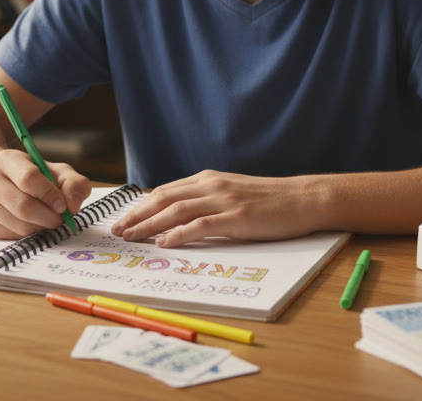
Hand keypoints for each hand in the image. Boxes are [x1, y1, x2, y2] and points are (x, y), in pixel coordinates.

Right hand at [0, 149, 91, 238]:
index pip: (28, 178)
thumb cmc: (35, 177)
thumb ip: (73, 183)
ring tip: (48, 219)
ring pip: (20, 225)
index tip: (63, 205)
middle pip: (24, 206)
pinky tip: (33, 224)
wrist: (1, 182)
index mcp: (6, 160)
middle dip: (49, 217)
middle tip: (61, 218)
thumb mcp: (56, 171)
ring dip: (42, 227)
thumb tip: (72, 206)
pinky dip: (30, 234)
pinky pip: (13, 236)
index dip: (49, 194)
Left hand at [109, 170, 318, 247]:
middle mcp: (211, 185)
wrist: (303, 198)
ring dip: (150, 225)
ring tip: (132, 237)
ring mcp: (223, 200)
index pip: (165, 191)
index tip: (123, 219)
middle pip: (163, 199)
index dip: (141, 206)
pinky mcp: (236, 218)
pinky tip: (164, 242)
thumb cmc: (269, 200)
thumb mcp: (232, 193)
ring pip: (176, 211)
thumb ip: (207, 199)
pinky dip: (179, 234)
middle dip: (137, 215)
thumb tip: (179, 215)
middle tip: (118, 230)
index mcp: (207, 179)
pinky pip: (200, 225)